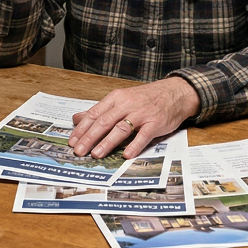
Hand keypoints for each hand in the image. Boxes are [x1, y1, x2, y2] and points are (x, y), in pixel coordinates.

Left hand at [67, 77, 198, 158]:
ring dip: (107, 142)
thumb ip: (100, 110)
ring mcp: (141, 114)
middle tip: (79, 151)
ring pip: (121, 128)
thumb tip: (77, 118)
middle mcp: (127, 105)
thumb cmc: (146, 98)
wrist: (175, 92)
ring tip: (96, 154)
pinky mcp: (155, 123)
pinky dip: (135, 145)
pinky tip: (126, 154)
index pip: (94, 114)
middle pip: (104, 122)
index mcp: (116, 98)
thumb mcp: (121, 99)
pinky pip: (144, 135)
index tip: (72, 141)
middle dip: (90, 138)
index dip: (82, 129)